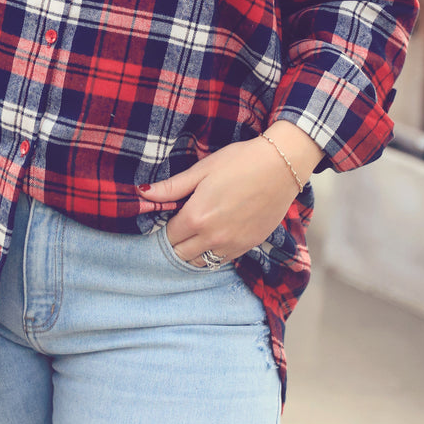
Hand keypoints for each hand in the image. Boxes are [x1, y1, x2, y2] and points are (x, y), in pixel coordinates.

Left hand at [137, 138, 298, 267]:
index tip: (169, 217)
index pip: (169, 235)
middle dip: (176, 242)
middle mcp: (212, 237)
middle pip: (181, 254)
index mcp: (196, 217)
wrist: (280, 167)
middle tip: (180, 226)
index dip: (165, 227)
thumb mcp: (202, 169)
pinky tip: (214, 237)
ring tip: (196, 233)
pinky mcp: (248, 247)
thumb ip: (172, 187)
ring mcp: (231, 245)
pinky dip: (213, 254)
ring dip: (193, 252)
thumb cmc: (239, 162)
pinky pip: (222, 261)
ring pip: (201, 262)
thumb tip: (143, 192)